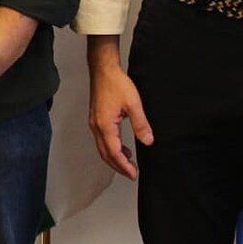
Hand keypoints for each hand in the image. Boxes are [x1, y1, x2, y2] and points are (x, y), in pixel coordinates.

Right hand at [87, 39, 152, 179]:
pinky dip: (111, 147)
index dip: (124, 166)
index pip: (114, 153)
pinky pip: (102, 139)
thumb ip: (141, 124)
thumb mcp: (133, 104)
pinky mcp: (96, 118)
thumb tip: (148, 141)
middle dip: (118, 166)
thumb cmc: (116, 83)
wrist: (103, 69)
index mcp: (105, 126)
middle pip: (105, 154)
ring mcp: (94, 123)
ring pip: (102, 148)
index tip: (133, 174)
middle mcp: (97, 127)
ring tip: (128, 163)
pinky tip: (122, 147)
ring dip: (114, 158)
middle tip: (131, 174)